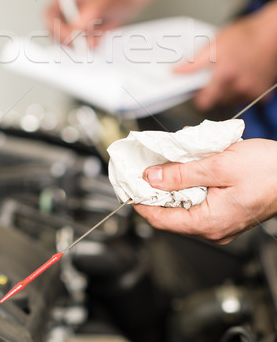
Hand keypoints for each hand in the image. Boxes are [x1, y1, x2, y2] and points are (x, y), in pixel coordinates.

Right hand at [44, 0, 141, 46]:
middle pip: (55, 34)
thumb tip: (76, 27)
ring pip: (67, 44)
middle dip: (70, 40)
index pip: (49, 16)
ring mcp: (72, 26)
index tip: (71, 35)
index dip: (56, 27)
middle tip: (87, 41)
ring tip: (99, 36)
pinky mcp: (81, 37)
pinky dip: (90, 47)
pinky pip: (80, 48)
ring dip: (82, 44)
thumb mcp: (102, 0)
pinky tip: (101, 37)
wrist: (125, 1)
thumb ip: (88, 12)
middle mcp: (65, 14)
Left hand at [133, 138, 276, 243]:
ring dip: (173, 181)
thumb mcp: (217, 166)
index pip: (160, 218)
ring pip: (184, 202)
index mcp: (208, 222)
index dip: (139, 201)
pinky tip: (186, 164)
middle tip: (143, 166)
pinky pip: (199, 198)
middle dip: (155, 187)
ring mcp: (221, 220)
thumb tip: (151, 178)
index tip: (126, 185)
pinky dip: (189, 181)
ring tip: (164, 161)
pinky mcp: (227, 210)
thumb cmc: (268, 171)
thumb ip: (181, 173)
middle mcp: (213, 227)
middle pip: (170, 211)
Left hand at [175, 3, 276, 109]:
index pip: (204, 101)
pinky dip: (243, 91)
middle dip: (213, 91)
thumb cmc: (246, 36)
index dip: (198, 97)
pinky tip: (243, 77)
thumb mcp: (215, 44)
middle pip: (217, 101)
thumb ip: (194, 62)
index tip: (197, 92)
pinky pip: (247, 98)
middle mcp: (239, 86)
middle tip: (215, 76)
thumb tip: (177, 71)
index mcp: (225, 75)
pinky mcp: (262, 92)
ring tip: (230, 73)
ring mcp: (252, 91)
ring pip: (232, 101)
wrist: (271, 34)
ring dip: (227, 92)